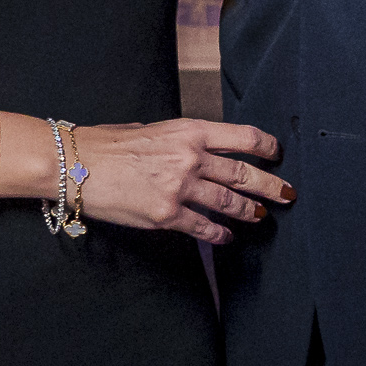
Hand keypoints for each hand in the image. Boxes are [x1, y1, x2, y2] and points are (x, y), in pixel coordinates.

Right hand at [69, 119, 290, 243]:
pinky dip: (220, 235)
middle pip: (243, 173)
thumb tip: (194, 149)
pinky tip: (227, 237)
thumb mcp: (150, 129)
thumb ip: (178, 140)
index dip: (265, 146)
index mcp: (188, 131)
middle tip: (288, 193)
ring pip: (229, 203)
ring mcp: (180, 189)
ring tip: (261, 216)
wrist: (76, 165)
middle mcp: (190, 158)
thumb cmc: (107, 144)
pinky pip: (204, 228)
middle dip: (270, 185)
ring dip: (249, 211)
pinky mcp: (167, 216)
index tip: (277, 153)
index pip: (241, 137)